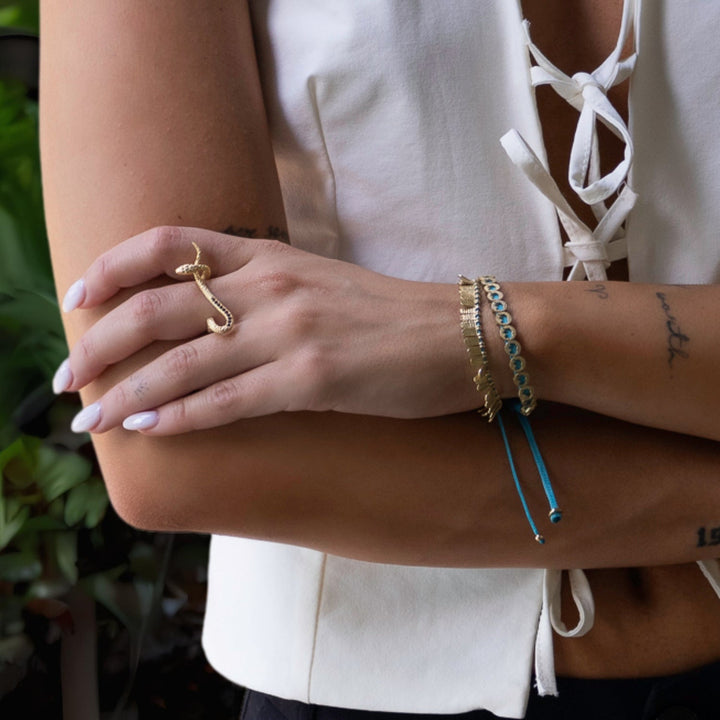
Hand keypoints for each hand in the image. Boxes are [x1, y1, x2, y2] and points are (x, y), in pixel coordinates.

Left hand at [56, 227, 474, 434]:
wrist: (463, 332)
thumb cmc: (394, 314)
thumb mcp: (321, 283)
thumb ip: (267, 290)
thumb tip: (215, 320)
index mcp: (272, 255)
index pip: (171, 244)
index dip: (113, 267)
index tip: (78, 296)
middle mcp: (272, 286)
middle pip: (157, 308)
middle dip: (98, 345)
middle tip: (64, 379)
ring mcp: (291, 331)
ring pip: (182, 362)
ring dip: (125, 394)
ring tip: (89, 420)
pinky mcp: (313, 378)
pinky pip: (227, 400)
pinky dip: (179, 417)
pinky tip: (148, 429)